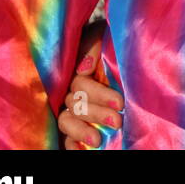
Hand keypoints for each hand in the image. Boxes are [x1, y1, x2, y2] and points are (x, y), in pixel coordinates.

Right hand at [59, 20, 122, 148]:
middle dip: (96, 114)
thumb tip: (84, 69)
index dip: (99, 95)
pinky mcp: (75, 123)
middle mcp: (72, 90)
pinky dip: (70, 144)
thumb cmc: (112, 41)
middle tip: (117, 121)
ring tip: (98, 141)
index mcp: (78, 71)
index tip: (119, 103)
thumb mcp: (104, 34)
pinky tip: (80, 149)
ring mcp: (72, 108)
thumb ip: (93, 46)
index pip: (81, 85)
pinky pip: (64, 137)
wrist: (118, 48)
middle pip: (76, 105)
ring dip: (80, 130)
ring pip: (66, 121)